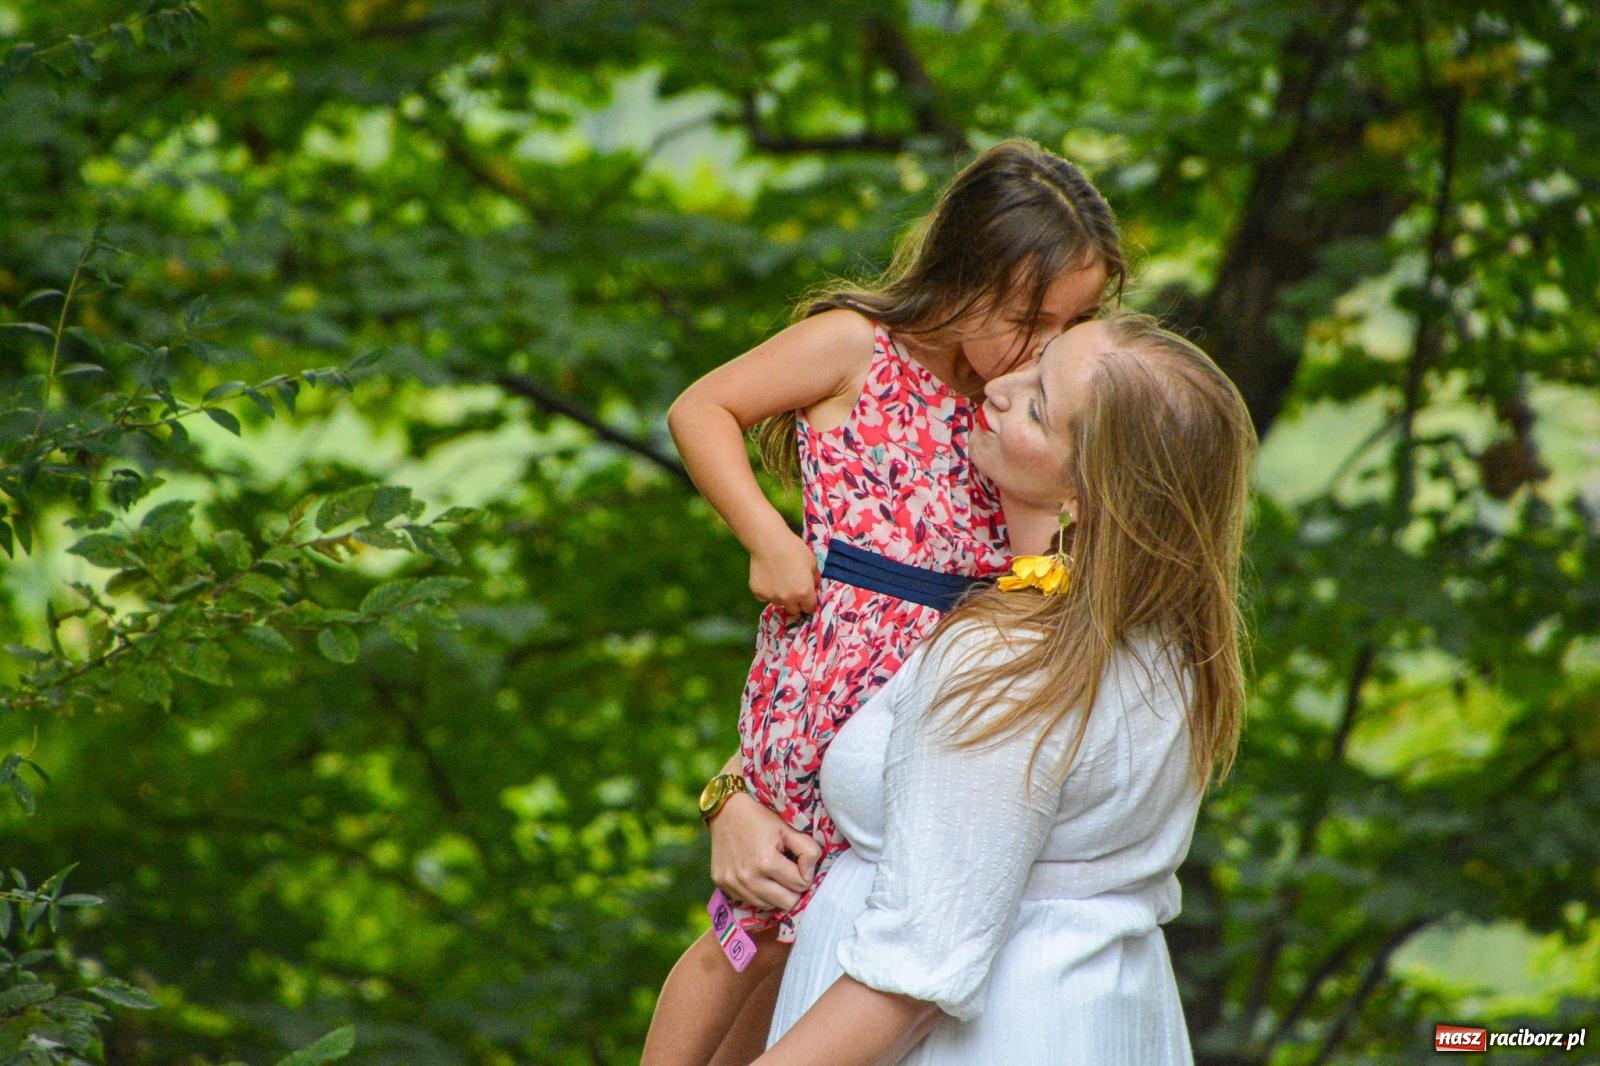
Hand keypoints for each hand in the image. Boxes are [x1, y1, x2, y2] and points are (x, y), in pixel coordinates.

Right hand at [708, 793, 821, 911]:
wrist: (725, 810)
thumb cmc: (760, 817)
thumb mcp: (788, 828)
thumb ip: (807, 850)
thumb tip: (809, 875)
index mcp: (765, 862)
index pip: (800, 885)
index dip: (804, 874)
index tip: (798, 862)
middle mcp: (747, 878)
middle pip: (786, 904)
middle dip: (792, 889)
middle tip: (789, 872)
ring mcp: (732, 885)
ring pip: (768, 906)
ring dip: (775, 894)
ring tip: (772, 873)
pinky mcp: (722, 886)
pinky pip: (749, 901)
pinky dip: (758, 893)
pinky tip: (757, 875)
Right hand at [749, 531, 819, 613]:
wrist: (769, 542)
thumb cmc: (794, 549)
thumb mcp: (812, 563)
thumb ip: (814, 579)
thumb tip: (813, 588)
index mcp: (804, 592)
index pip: (810, 608)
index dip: (809, 602)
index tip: (807, 596)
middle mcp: (788, 599)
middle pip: (794, 610)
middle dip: (796, 602)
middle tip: (793, 589)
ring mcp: (772, 597)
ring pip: (779, 603)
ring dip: (781, 596)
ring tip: (779, 579)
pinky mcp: (758, 593)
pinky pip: (765, 597)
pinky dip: (767, 591)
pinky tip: (767, 577)